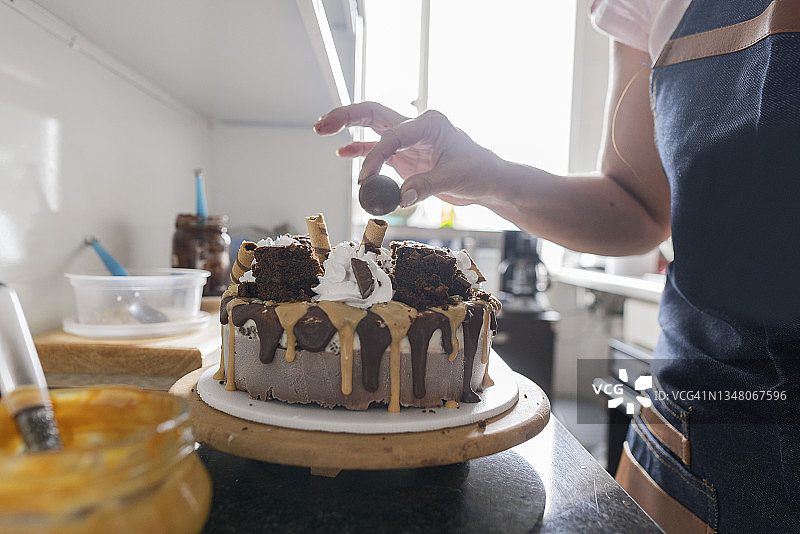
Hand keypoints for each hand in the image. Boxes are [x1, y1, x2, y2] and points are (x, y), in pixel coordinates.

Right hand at [314, 102, 501, 206]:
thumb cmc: (479, 172)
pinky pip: (377, 146)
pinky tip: (341, 153)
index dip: (375, 156)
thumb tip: (399, 197)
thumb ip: (427, 185)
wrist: (489, 179)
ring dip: (347, 126)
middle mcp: (416, 126)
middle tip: (321, 125)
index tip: (365, 179)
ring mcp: (409, 139)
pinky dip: (360, 149)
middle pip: (374, 113)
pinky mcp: (406, 154)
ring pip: (372, 126)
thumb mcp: (456, 179)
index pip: (392, 136)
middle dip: (346, 116)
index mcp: (430, 123)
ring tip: (321, 129)